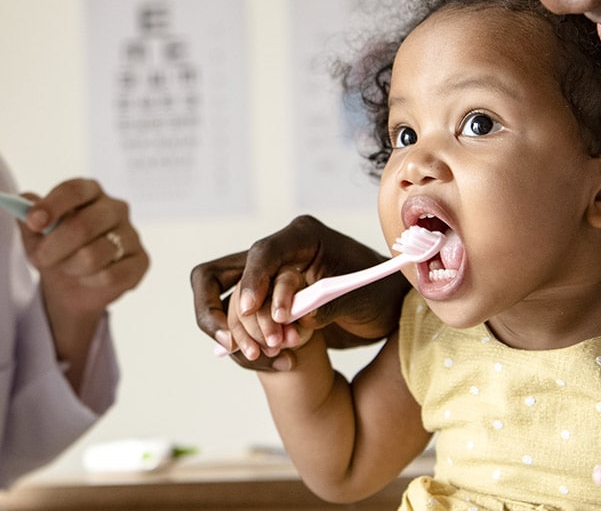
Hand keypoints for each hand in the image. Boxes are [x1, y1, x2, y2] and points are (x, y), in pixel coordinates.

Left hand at [20, 178, 147, 318]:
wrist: (73, 286)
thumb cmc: (56, 250)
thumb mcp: (35, 235)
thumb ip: (28, 217)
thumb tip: (22, 204)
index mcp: (90, 192)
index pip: (74, 190)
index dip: (53, 205)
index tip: (33, 222)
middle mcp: (116, 208)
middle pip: (83, 225)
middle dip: (54, 247)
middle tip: (40, 259)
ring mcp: (132, 234)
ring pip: (93, 255)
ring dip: (71, 267)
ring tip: (68, 268)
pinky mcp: (141, 261)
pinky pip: (110, 276)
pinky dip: (90, 282)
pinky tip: (88, 279)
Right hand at [190, 215, 408, 370]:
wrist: (385, 310)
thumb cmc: (378, 293)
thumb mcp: (361, 297)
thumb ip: (329, 304)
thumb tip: (299, 318)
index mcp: (301, 238)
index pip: (262, 253)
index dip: (251, 280)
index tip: (248, 310)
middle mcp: (276, 256)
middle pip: (215, 276)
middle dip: (215, 312)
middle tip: (233, 343)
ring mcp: (265, 282)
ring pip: (223, 307)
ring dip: (240, 335)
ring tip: (272, 355)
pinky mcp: (263, 306)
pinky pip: (238, 327)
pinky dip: (250, 347)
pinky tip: (280, 363)